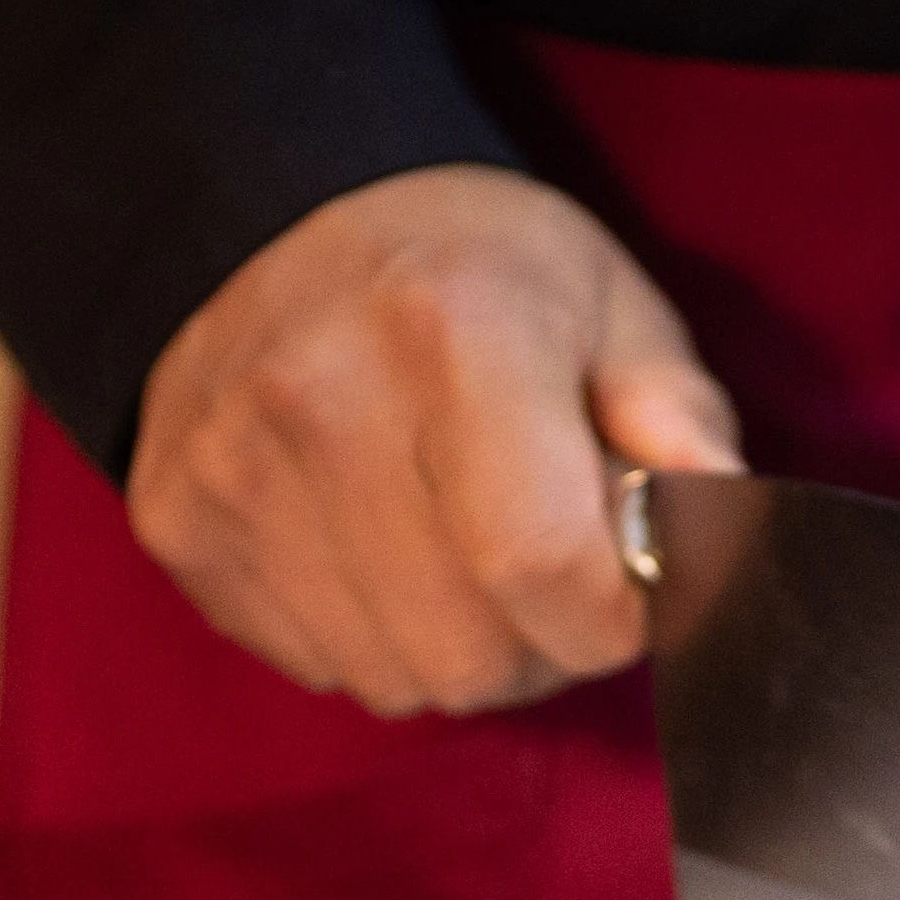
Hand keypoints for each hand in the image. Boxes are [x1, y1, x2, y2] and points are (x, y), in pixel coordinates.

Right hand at [128, 163, 742, 715]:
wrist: (270, 218)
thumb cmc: (469, 271)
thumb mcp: (606, 303)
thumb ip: (676, 420)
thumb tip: (721, 535)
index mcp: (452, 328)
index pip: (545, 566)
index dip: (612, 614)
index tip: (624, 582)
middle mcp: (321, 400)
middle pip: (471, 656)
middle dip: (540, 643)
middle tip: (543, 565)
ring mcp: (232, 470)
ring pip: (396, 681)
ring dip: (455, 648)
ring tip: (457, 552)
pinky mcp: (179, 525)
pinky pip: (317, 668)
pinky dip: (371, 636)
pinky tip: (375, 547)